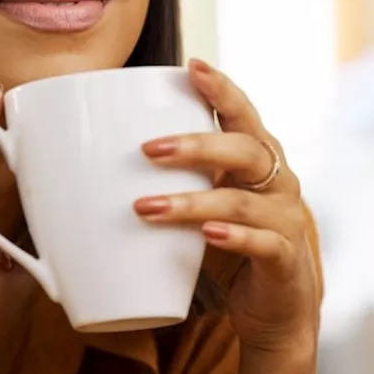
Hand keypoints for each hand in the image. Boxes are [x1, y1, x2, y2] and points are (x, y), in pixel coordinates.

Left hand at [134, 59, 319, 358]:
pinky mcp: (283, 259)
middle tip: (148, 149)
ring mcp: (284, 219)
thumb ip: (172, 177)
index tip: (192, 66)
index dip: (222, 89)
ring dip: (191, 202)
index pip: (243, 113)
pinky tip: (206, 236)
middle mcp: (278, 180)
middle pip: (243, 149)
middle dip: (196, 144)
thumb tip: (89, 163)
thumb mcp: (204, 200)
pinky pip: (261, 243)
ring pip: (240, 200)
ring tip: (146, 207)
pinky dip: (233, 237)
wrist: (274, 307)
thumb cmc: (228, 241)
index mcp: (258, 156)